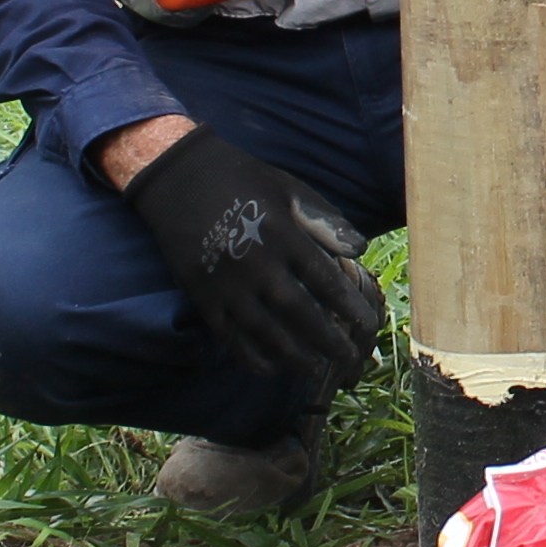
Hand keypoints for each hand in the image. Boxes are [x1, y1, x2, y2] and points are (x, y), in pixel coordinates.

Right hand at [119, 126, 384, 389]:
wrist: (178, 177)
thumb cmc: (243, 180)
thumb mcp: (288, 188)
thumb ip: (323, 220)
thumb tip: (359, 249)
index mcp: (282, 235)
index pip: (324, 279)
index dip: (349, 305)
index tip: (368, 324)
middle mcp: (256, 264)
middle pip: (298, 311)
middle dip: (327, 339)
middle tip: (349, 358)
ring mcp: (227, 284)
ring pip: (264, 330)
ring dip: (293, 355)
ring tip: (316, 369)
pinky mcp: (202, 296)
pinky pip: (228, 336)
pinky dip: (249, 355)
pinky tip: (270, 368)